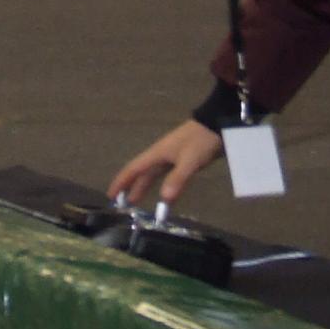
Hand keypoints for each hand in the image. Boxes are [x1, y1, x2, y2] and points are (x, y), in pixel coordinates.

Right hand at [108, 120, 222, 206]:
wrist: (218, 123)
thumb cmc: (201, 140)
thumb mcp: (190, 160)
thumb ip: (177, 179)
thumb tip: (163, 199)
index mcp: (157, 153)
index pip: (133, 169)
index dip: (121, 182)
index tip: (110, 196)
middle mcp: (161, 155)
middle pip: (141, 173)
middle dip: (130, 187)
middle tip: (122, 205)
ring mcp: (172, 156)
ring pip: (152, 174)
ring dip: (143, 187)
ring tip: (136, 202)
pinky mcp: (183, 159)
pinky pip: (165, 174)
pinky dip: (160, 185)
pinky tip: (163, 193)